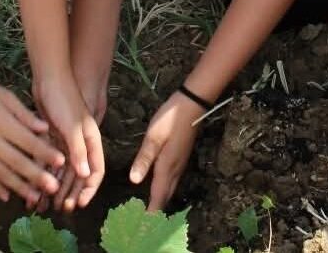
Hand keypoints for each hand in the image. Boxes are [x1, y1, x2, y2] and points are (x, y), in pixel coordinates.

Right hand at [0, 66, 64, 203]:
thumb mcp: (4, 95)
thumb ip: (24, 114)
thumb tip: (44, 128)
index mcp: (0, 122)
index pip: (27, 141)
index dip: (45, 152)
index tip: (61, 161)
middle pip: (16, 161)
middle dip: (36, 176)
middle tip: (53, 187)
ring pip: (0, 174)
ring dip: (19, 187)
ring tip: (35, 197)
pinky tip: (6, 196)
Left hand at [33, 76, 104, 211]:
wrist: (48, 76)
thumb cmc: (65, 98)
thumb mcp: (72, 125)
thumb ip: (79, 150)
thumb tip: (86, 176)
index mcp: (92, 140)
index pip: (96, 171)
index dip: (89, 189)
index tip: (79, 204)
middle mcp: (81, 143)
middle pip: (78, 174)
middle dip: (71, 192)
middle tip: (60, 209)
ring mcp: (66, 140)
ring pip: (63, 170)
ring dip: (56, 186)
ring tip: (45, 203)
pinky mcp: (52, 137)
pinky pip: (50, 161)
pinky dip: (44, 173)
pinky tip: (34, 184)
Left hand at [130, 92, 202, 211]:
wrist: (192, 105)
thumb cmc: (170, 119)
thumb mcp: (153, 136)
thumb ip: (144, 159)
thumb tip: (135, 181)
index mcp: (167, 166)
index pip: (159, 194)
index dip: (152, 210)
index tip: (145, 223)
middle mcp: (176, 168)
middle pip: (166, 195)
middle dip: (158, 208)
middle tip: (147, 220)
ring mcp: (181, 162)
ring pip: (171, 187)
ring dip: (162, 199)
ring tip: (152, 209)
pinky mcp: (182, 156)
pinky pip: (174, 179)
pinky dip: (166, 188)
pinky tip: (161, 186)